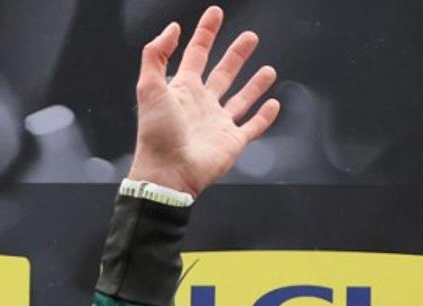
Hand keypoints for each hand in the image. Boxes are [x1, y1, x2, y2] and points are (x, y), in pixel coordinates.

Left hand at [127, 5, 279, 196]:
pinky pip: (253, 126)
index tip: (215, 13)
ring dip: (254, 84)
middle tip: (250, 37)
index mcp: (182, 91)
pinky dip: (265, 116)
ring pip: (240, 98)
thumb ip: (156, 56)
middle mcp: (202, 105)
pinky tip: (273, 104)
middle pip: (223, 73)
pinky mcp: (232, 142)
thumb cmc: (156, 135)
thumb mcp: (149, 88)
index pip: (196, 55)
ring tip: (268, 69)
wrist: (168, 173)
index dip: (205, 33)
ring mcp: (218, 124)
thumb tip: (171, 28)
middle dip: (236, 54)